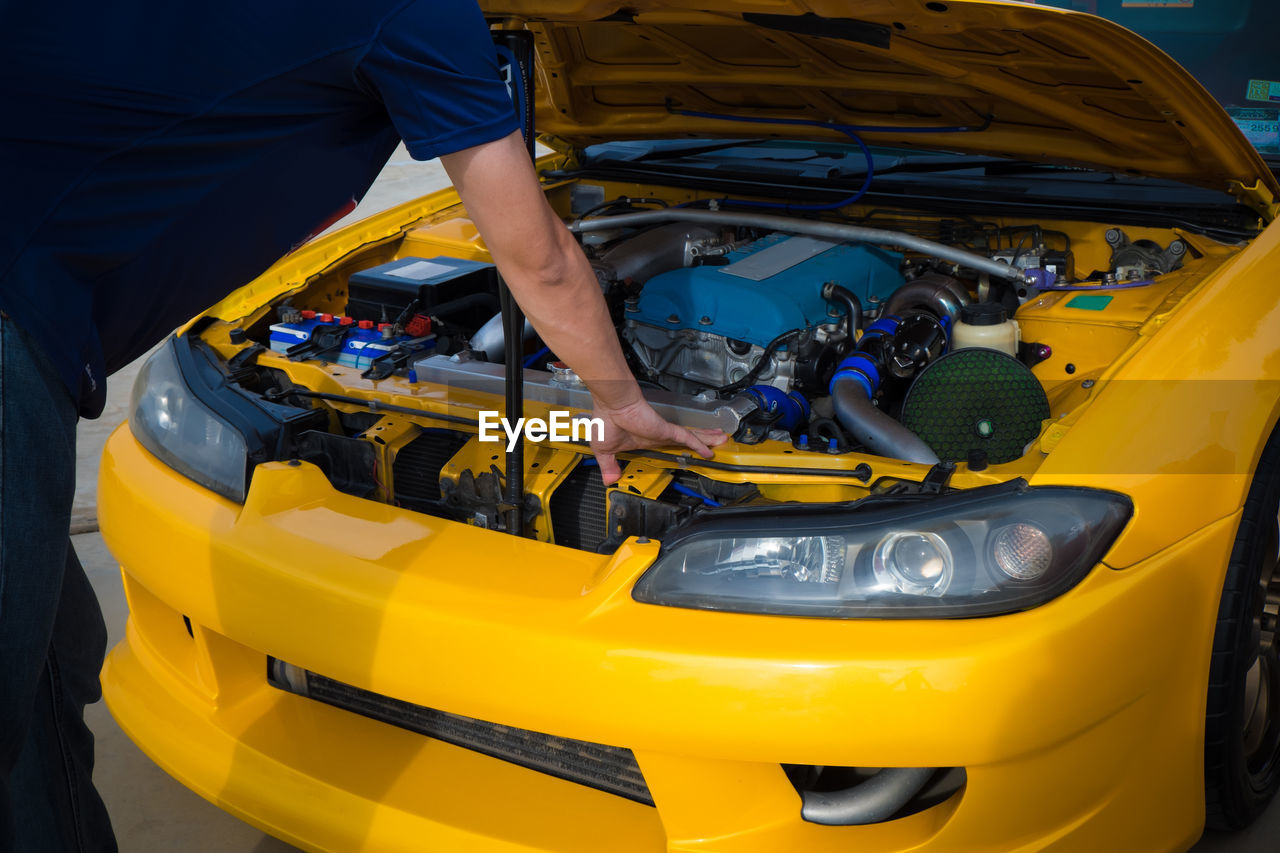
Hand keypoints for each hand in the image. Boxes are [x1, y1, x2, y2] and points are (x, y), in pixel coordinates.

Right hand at [590, 399, 727, 484]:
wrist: (611, 405)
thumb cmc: (607, 420)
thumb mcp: (605, 450)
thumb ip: (609, 466)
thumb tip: (609, 480)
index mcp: (645, 440)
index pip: (667, 445)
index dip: (679, 447)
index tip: (690, 452)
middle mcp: (657, 436)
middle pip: (685, 440)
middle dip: (702, 441)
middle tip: (717, 443)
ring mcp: (663, 433)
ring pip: (690, 438)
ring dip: (707, 440)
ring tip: (722, 440)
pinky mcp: (666, 430)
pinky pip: (686, 439)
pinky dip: (698, 445)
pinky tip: (710, 451)